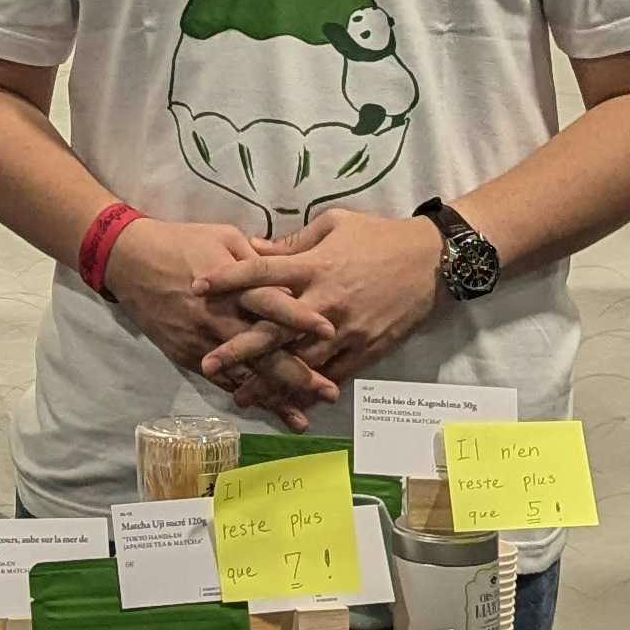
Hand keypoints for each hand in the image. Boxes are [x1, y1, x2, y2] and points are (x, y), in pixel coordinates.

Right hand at [101, 221, 340, 431]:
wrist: (127, 260)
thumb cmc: (179, 242)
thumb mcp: (223, 236)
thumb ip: (258, 256)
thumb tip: (289, 265)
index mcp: (231, 283)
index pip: (271, 303)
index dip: (300, 317)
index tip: (330, 331)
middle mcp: (218, 316)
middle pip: (263, 350)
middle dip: (297, 373)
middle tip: (330, 391)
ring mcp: (201, 340)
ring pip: (243, 373)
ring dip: (273, 397)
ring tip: (302, 417)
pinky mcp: (187, 354)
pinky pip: (219, 379)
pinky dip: (243, 395)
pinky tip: (264, 410)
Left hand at [199, 212, 446, 397]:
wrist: (432, 260)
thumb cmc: (379, 237)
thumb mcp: (334, 225)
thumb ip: (293, 243)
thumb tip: (254, 249)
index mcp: (315, 266)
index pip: (262, 272)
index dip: (228, 279)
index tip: (197, 286)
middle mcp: (325, 301)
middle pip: (275, 328)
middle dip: (239, 348)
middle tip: (207, 363)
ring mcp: (346, 329)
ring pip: (301, 361)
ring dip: (269, 381)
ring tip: (239, 394)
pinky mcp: (366, 348)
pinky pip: (333, 374)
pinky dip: (309, 389)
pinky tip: (288, 403)